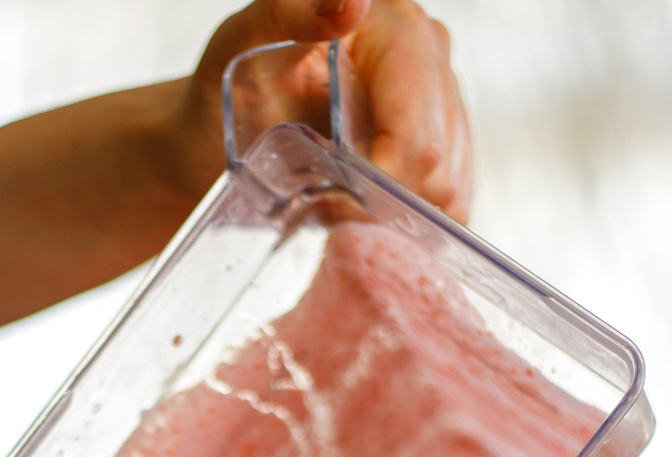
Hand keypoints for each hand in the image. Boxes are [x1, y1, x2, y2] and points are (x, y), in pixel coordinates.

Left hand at [167, 0, 473, 221]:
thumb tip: (353, 2)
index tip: (336, 202)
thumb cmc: (224, 96)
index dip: (382, 181)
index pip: (417, 131)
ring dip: (391, 213)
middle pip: (437, 164)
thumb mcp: (237, 48)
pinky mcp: (446, 142)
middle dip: (382, 200)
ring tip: (337, 199)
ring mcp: (443, 98)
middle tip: (326, 201)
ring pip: (447, 189)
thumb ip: (285, 15)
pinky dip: (407, 221)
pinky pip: (451, 201)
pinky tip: (364, 209)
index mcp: (393, 25)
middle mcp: (428, 53)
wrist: (221, 135)